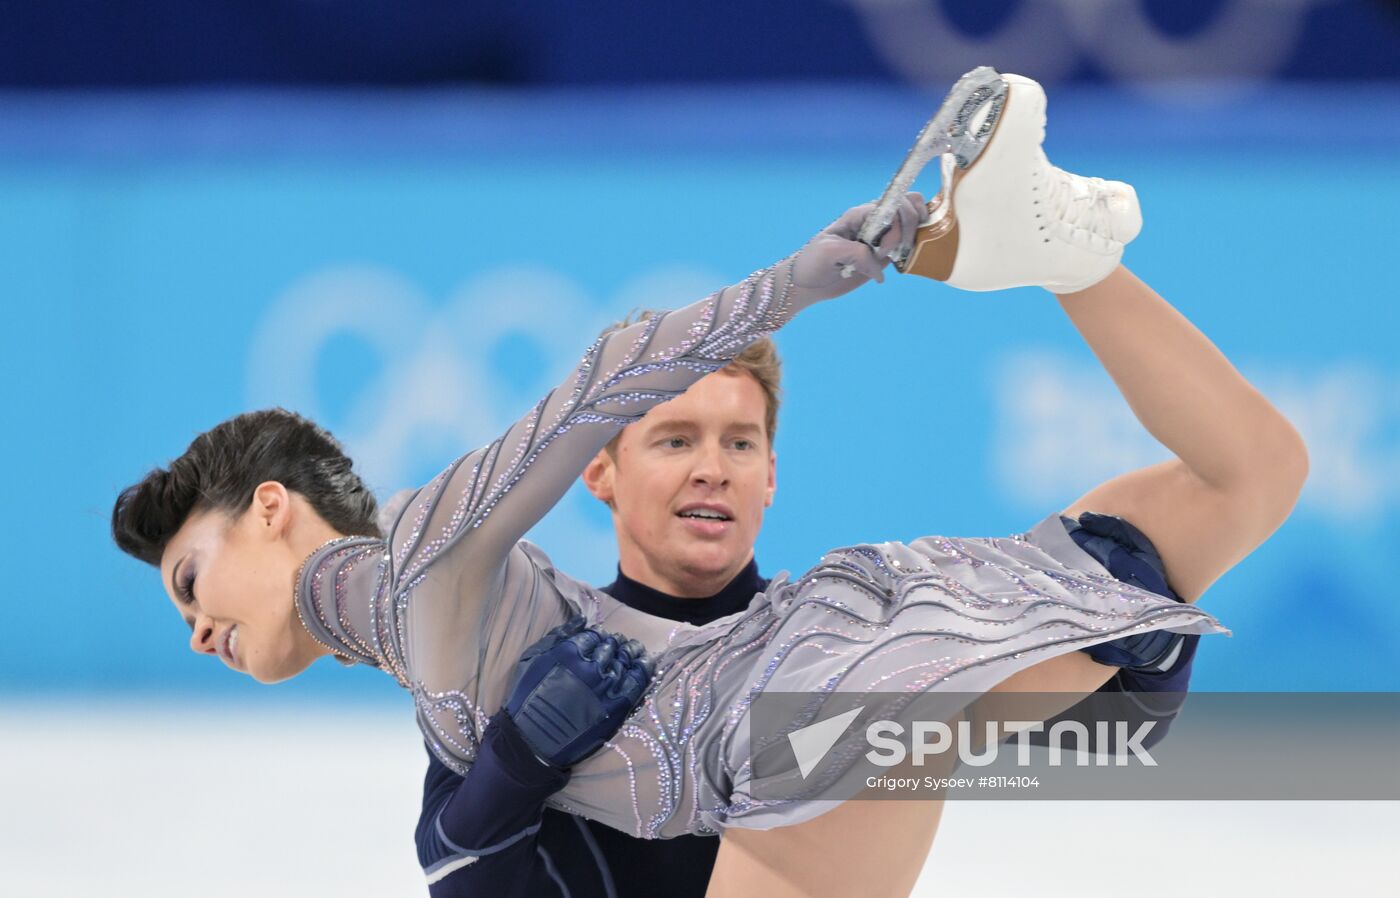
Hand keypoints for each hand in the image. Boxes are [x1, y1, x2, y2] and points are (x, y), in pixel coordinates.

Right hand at [504, 616, 655, 767]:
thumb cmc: (526, 699)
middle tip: (620, 642)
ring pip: (627, 659)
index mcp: (568, 652)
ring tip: (635, 649)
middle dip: (616, 642)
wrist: (531, 742)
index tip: (602, 637)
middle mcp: (589, 666)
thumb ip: (558, 636)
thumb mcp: (533, 659)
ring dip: (632, 651)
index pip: (594, 635)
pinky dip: (644, 668)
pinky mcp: (617, 706)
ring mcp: (605, 686)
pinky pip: (637, 680)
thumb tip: (582, 619)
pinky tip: (644, 662)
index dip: (599, 635)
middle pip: (612, 646)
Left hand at [789, 192, 924, 300]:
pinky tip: (903, 260)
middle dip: (906, 230)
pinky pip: (908, 241)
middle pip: (907, 207)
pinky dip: (913, 248)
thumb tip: (880, 267)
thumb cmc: (812, 263)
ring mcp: (880, 236)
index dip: (895, 228)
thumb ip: (857, 253)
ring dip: (913, 236)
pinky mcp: (883, 253)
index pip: (891, 206)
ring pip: (911, 220)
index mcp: (858, 215)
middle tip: (888, 254)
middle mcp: (872, 221)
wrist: (807, 283)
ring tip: (898, 255)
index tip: (881, 251)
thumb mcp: (829, 253)